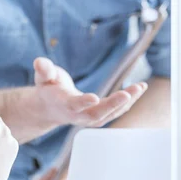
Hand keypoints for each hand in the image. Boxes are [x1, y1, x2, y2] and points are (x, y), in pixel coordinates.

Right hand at [33, 57, 147, 127]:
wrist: (52, 107)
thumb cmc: (49, 88)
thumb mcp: (43, 77)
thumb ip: (43, 70)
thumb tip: (39, 62)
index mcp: (64, 105)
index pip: (74, 105)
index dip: (83, 102)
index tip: (93, 97)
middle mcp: (79, 115)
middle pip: (96, 114)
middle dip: (112, 105)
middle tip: (127, 94)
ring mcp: (91, 118)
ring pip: (110, 113)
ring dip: (127, 102)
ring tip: (140, 87)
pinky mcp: (101, 115)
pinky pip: (117, 110)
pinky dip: (129, 101)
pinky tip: (140, 88)